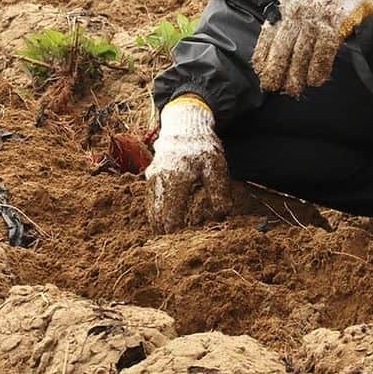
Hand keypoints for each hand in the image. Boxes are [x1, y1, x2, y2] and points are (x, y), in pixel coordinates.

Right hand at [145, 96, 231, 232]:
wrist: (185, 126)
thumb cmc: (203, 148)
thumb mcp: (216, 167)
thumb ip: (219, 193)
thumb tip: (222, 217)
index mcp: (175, 180)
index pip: (171, 219)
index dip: (179, 236)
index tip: (190, 244)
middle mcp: (158, 181)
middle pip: (158, 219)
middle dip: (168, 235)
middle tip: (182, 247)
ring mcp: (151, 180)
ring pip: (152, 212)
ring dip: (162, 226)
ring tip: (176, 238)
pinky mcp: (150, 178)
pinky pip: (150, 203)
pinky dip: (158, 215)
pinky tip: (169, 222)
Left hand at [252, 0, 372, 96]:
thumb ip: (287, 12)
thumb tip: (276, 38)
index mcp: (286, 4)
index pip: (269, 34)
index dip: (263, 54)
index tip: (260, 70)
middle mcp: (298, 13)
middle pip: (283, 48)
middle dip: (277, 70)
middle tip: (273, 86)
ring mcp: (316, 19)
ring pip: (302, 54)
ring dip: (297, 75)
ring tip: (294, 89)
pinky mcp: (335, 25)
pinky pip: (324, 52)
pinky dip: (320, 68)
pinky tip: (316, 80)